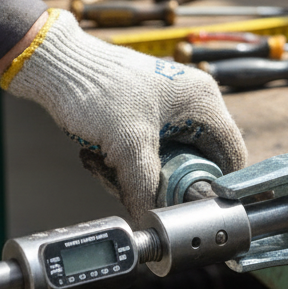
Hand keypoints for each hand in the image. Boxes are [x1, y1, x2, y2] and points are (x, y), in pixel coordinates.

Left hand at [1, 9, 246, 218]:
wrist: (56, 66)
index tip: (189, 205)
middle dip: (162, 182)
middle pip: (195, 163)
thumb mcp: (128, 145)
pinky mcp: (143, 115)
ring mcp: (167, 109)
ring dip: (136, 174)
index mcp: (203, 102)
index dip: (215, 187)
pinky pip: (146, 153)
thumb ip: (146, 188)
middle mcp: (191, 103)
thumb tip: (152, 223)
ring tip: (106, 165)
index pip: (231, 156)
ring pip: (166, 162)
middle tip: (133, 186)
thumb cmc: (97, 89)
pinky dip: (124, 162)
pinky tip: (99, 156)